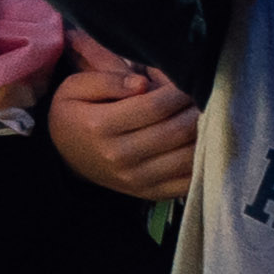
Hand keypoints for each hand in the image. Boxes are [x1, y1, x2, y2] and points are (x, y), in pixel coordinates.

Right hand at [48, 40, 200, 201]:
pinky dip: (204, 161)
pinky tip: (203, 142)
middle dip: (196, 108)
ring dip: (206, 133)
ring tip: (205, 115)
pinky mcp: (151, 193)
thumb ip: (106, 79)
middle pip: (176, 131)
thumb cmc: (75, 116)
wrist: (68, 158)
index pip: (154, 106)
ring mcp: (137, 179)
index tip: (186, 80)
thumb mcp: (74, 88)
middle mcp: (119, 156)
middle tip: (202, 94)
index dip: (177, 91)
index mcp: (100, 126)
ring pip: (188, 156)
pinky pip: (190, 181)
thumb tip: (142, 82)